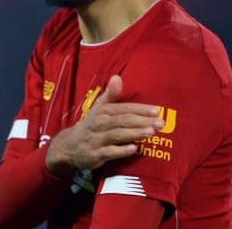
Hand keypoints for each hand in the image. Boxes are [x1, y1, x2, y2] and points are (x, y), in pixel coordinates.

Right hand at [45, 75, 163, 175]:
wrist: (70, 146)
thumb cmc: (91, 125)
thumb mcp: (99, 108)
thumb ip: (110, 94)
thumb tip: (117, 77)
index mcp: (103, 111)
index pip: (124, 108)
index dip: (140, 109)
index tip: (157, 111)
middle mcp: (100, 123)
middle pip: (123, 121)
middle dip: (142, 121)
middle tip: (160, 123)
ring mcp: (97, 139)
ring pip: (118, 135)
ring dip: (134, 133)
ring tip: (151, 132)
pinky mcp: (95, 154)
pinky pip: (110, 152)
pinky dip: (121, 150)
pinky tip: (134, 149)